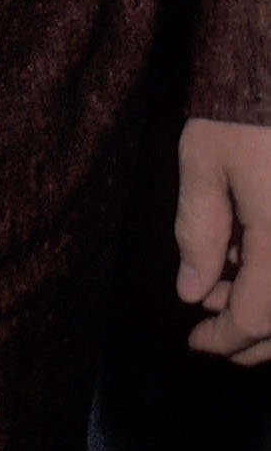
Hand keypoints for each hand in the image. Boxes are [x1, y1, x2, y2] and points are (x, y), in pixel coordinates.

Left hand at [175, 115, 270, 362]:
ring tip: (228, 294)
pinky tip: (254, 265)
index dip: (227, 337)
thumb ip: (199, 233)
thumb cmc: (243, 107)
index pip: (259, 316)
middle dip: (254, 335)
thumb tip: (191, 294)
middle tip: (213, 332)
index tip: (196, 343)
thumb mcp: (205, 164)